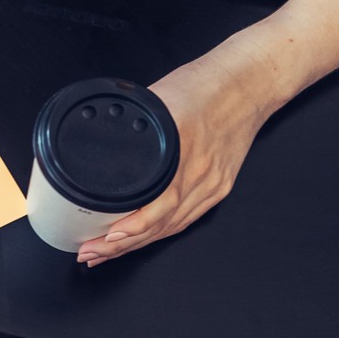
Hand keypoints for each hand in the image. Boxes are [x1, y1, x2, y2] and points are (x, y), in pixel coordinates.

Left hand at [74, 50, 275, 265]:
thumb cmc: (205, 85)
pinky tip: (142, 241)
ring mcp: (212, 184)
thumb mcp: (156, 99)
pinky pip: (187, 219)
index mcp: (181, 150)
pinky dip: (162, 233)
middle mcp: (199, 173)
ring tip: (106, 254)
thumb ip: (131, 124)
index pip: (153, 205)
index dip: (127, 229)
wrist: (249, 83)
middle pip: (157, 225)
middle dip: (120, 246)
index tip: (101, 240)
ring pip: (171, 227)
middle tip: (90, 253)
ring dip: (137, 245)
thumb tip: (97, 138)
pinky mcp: (220, 187)